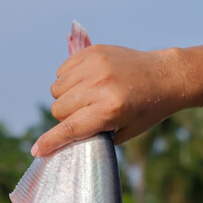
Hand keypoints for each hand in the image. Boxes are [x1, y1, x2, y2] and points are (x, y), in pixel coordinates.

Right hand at [32, 45, 186, 156]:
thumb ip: (92, 135)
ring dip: (66, 97)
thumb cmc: (146, 111)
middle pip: (58, 109)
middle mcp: (100, 86)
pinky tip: (86, 82)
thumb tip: (61, 140)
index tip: (37, 150)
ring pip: (56, 89)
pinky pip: (62, 71)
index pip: (70, 128)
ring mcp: (95, 65)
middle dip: (66, 117)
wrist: (165, 76)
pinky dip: (68, 79)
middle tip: (85, 115)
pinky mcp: (93, 51)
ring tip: (86, 97)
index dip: (51, 141)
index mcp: (110, 109)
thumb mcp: (123, 131)